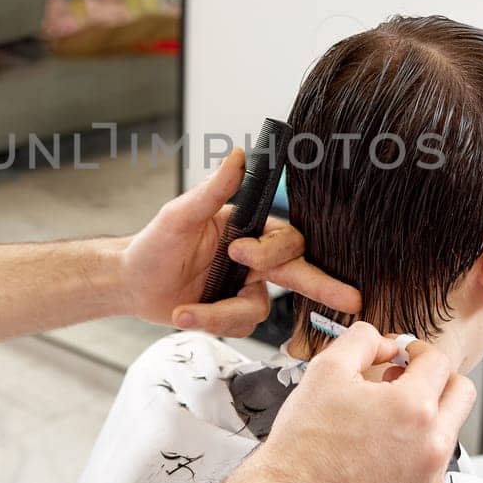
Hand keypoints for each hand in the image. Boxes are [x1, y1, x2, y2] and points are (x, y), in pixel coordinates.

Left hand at [120, 148, 360, 335]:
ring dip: (221, 314)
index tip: (238, 252)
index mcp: (247, 229)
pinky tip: (183, 314)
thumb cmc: (153, 244)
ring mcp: (244, 288)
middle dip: (324, 285)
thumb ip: (213, 189)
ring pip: (260, 309)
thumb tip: (240, 154)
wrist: (130, 283)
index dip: (269, 251)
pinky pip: (239, 327)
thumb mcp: (180, 214)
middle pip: (298, 272)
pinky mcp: (232, 315)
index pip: (283, 239)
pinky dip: (208, 323)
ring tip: (185, 310)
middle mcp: (252, 259)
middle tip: (351, 298)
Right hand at [238, 322, 475, 482]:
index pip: (439, 362)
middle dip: (437, 379)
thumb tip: (389, 345)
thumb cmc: (305, 442)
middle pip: (462, 394)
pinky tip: (381, 444)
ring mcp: (429, 474)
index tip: (403, 354)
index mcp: (413, 406)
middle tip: (405, 379)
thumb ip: (364, 340)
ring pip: (449, 429)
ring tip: (385, 415)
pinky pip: (433, 461)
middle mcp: (431, 443)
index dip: (418, 349)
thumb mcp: (326, 369)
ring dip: (427, 414)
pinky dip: (416, 446)